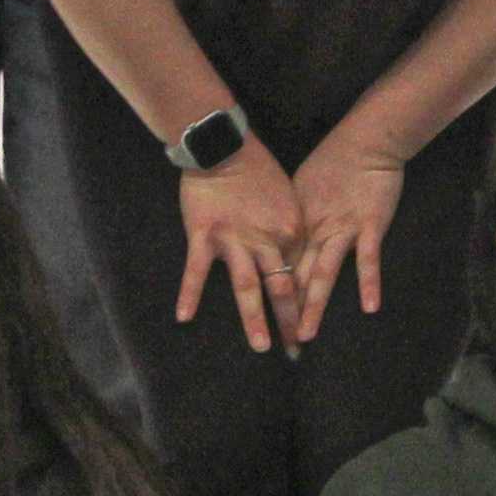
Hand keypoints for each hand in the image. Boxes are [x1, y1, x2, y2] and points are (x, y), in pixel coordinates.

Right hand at [172, 141, 306, 353]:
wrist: (224, 144)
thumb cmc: (258, 169)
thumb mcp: (287, 198)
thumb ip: (291, 230)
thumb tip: (297, 258)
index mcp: (289, 231)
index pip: (301, 274)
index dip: (307, 304)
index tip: (310, 330)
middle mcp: (266, 240)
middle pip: (281, 287)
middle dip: (289, 322)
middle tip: (296, 351)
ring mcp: (235, 239)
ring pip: (247, 286)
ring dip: (254, 318)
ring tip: (260, 347)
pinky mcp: (205, 235)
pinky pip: (196, 270)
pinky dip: (190, 293)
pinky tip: (184, 317)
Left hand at [287, 136, 410, 343]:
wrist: (365, 140)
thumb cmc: (334, 161)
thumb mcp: (302, 190)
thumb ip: (292, 219)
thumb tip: (275, 245)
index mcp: (297, 224)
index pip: (280, 266)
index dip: (271, 296)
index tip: (263, 324)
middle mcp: (315, 231)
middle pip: (297, 277)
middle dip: (288, 312)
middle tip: (279, 344)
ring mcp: (343, 229)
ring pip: (324, 272)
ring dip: (314, 304)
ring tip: (305, 334)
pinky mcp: (370, 225)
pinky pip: (368, 258)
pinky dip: (369, 282)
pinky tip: (369, 307)